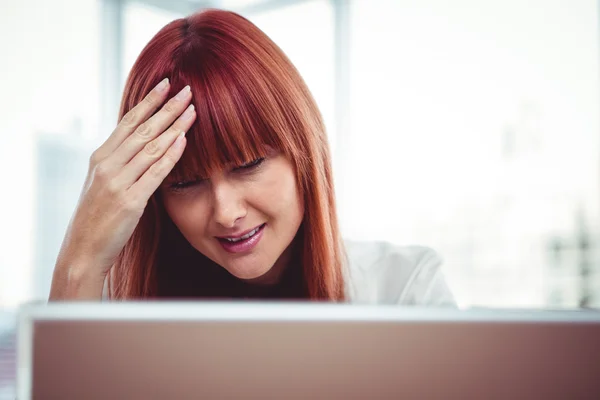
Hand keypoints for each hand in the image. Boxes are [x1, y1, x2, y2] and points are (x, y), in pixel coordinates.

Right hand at [52, 79, 195, 295]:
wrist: (83, 249)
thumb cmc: (97, 217)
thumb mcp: (103, 183)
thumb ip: (120, 163)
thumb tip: (143, 144)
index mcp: (100, 158)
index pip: (128, 122)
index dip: (148, 101)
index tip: (166, 84)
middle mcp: (107, 165)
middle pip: (143, 130)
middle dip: (167, 108)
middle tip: (187, 90)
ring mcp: (117, 183)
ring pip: (151, 147)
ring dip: (174, 127)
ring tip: (193, 110)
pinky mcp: (130, 202)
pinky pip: (155, 173)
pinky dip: (170, 155)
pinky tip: (184, 141)